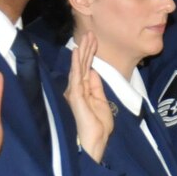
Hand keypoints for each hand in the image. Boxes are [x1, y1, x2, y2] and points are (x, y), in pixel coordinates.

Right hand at [65, 32, 113, 162]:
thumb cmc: (98, 127)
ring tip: (86, 37)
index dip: (90, 54)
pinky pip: (76, 76)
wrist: (96, 142)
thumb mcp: (101, 102)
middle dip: (86, 49)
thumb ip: (96, 87)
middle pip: (81, 65)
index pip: (86, 68)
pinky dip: (76, 63)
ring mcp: (75, 92)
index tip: (94, 41)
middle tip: (90, 33)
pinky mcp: (75, 96)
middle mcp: (76, 89)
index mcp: (84, 91)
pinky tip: (77, 52)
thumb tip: (93, 71)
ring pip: (78, 67)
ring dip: (82, 51)